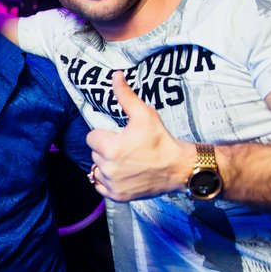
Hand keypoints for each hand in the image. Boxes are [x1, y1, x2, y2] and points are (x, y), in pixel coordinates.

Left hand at [87, 73, 193, 201]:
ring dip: (106, 165)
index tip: (119, 136)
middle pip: (94, 153)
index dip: (105, 135)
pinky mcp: (117, 196)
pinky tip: (122, 173)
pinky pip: (100, 187)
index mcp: (110, 148)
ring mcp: (112, 184)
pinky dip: (107, 181)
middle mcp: (108, 168)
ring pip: (97, 169)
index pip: (92, 137)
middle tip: (126, 148)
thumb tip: (116, 75)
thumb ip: (126, 96)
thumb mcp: (144, 114)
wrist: (179, 168)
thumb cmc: (161, 140)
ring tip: (126, 161)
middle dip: (106, 149)